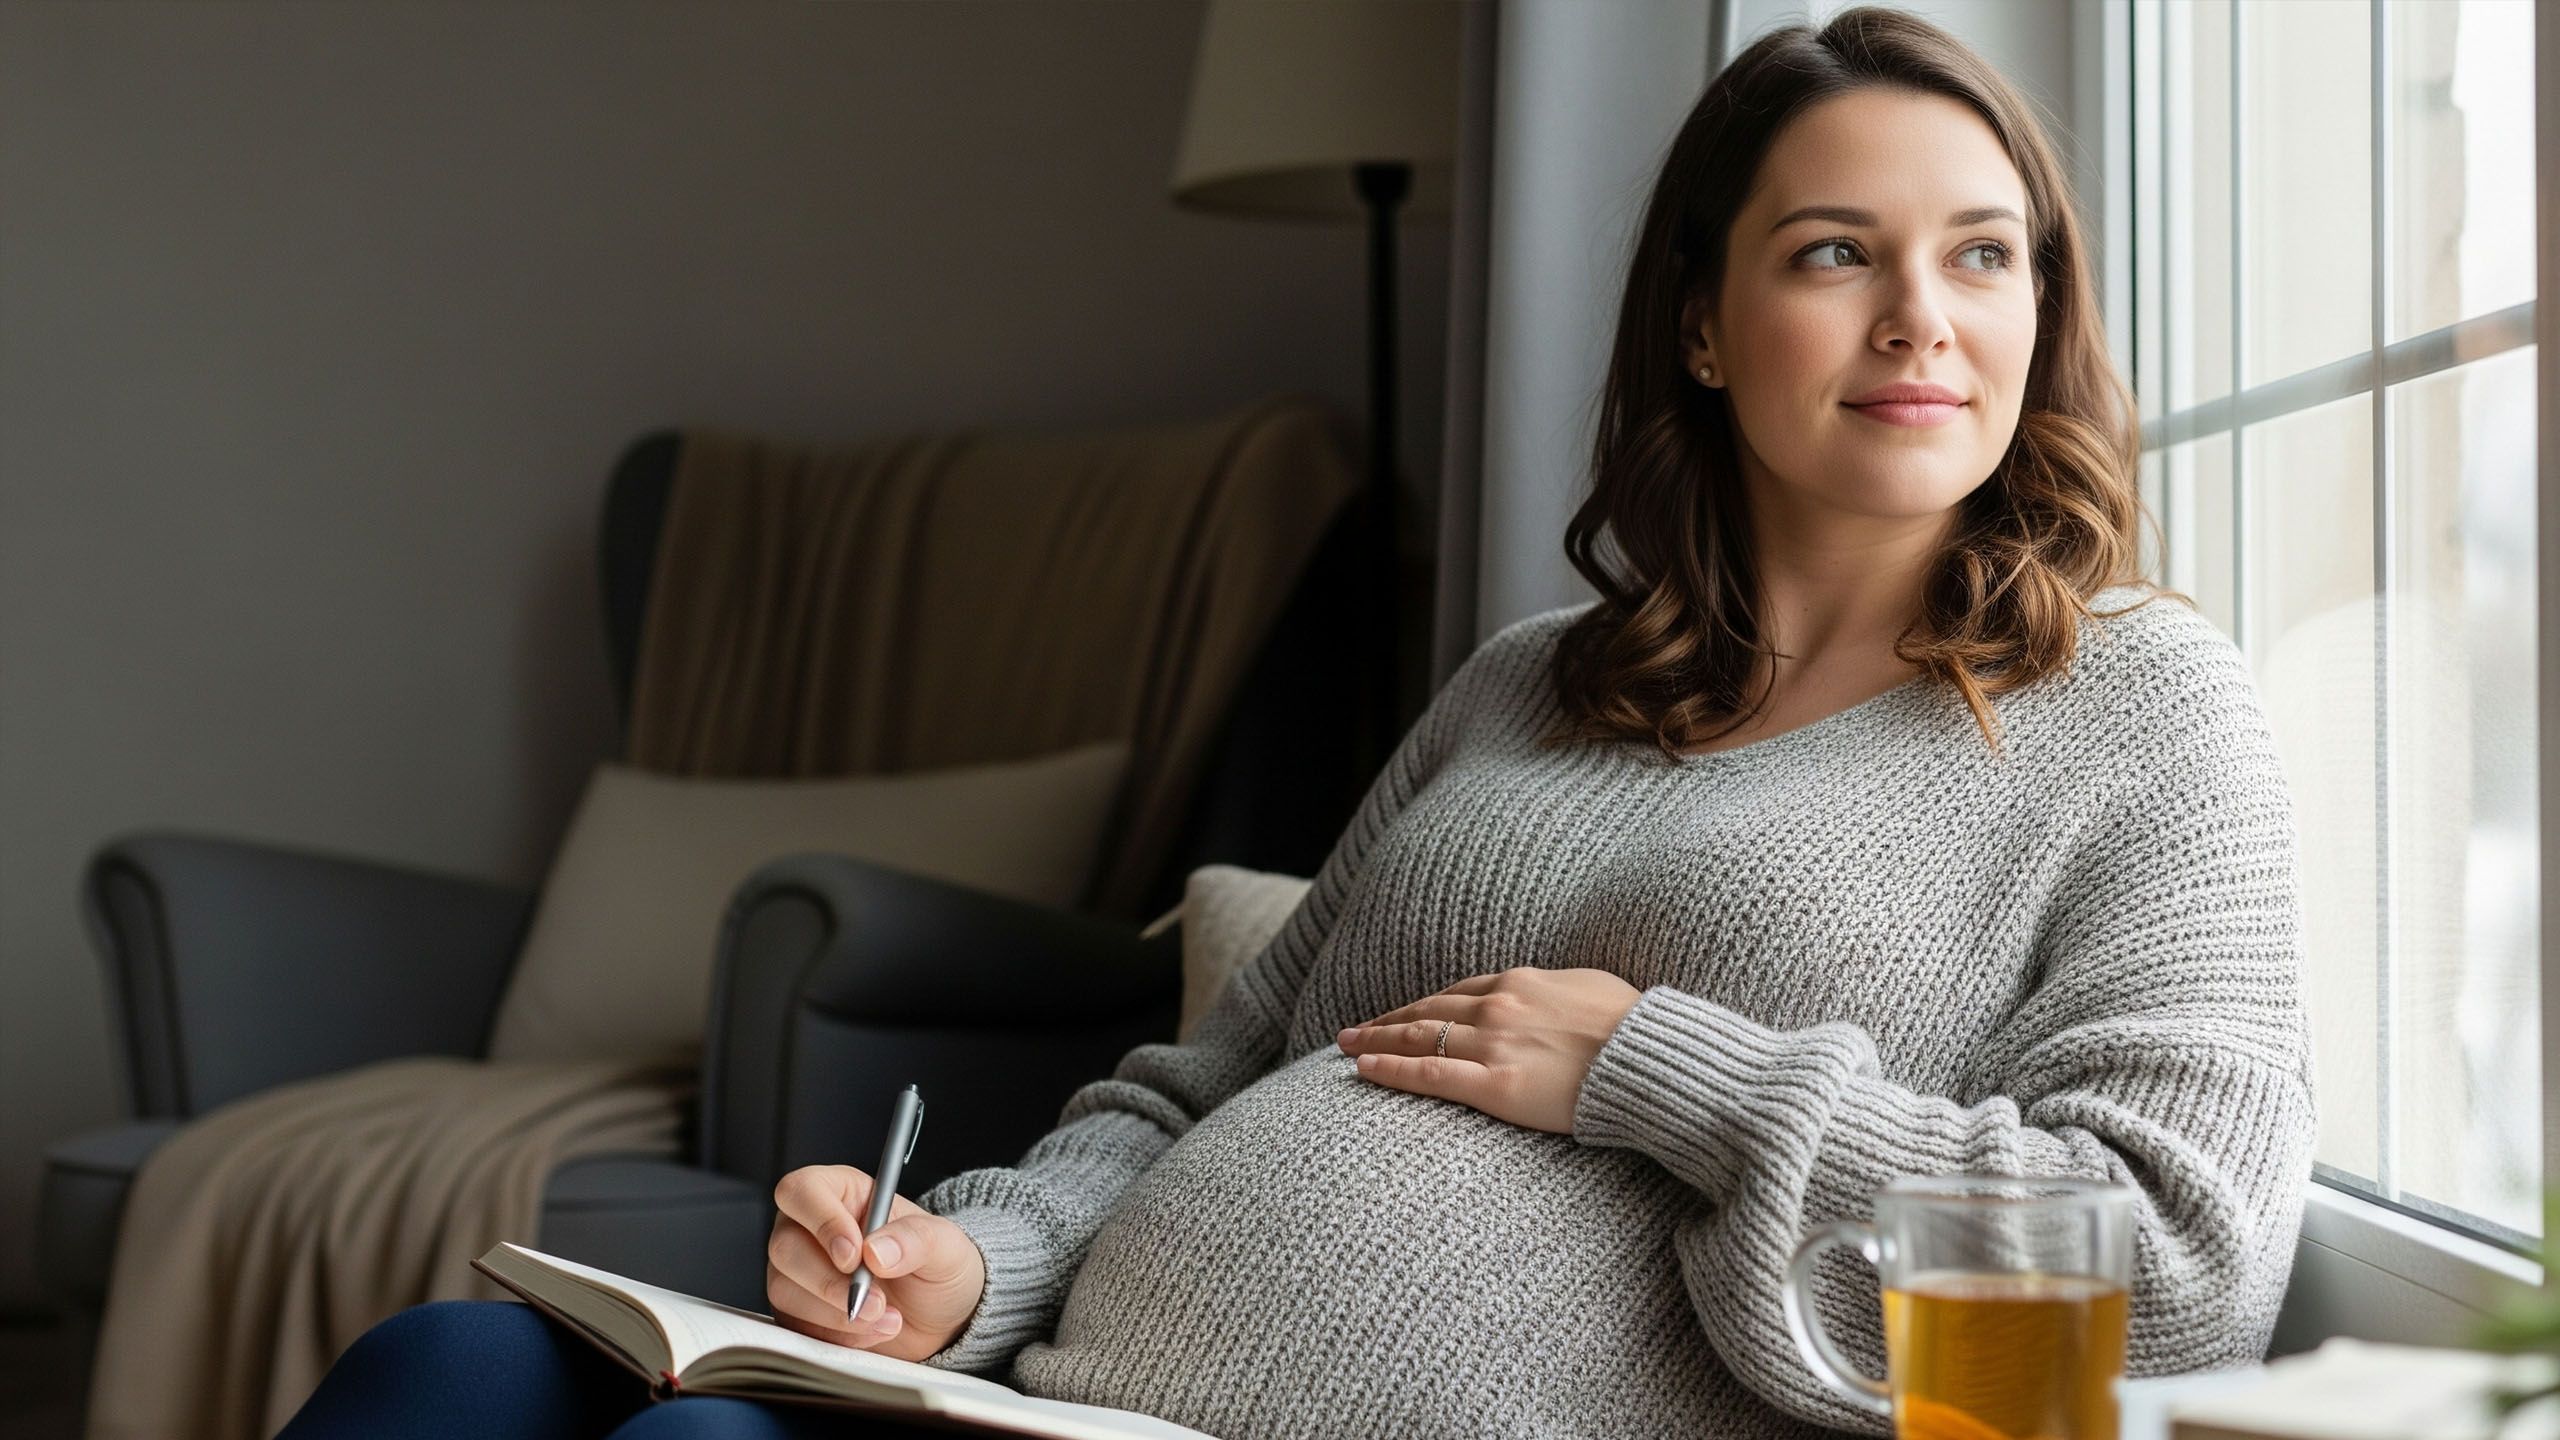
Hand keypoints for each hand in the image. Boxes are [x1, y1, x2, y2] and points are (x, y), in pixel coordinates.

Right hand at [767, 1164, 985, 1361]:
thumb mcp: (945, 1245)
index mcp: (843, 1193)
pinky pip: (796, 1326)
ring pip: (784, 1290)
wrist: (942, 1319)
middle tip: (876, 1301)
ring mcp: (799, 1272)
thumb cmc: (939, 1267)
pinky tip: (871, 1332)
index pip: (802, 1190)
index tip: (854, 1256)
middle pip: (785, 1246)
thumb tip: (875, 1251)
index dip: (821, 1221)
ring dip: (837, 1314)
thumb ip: (915, 1239)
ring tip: (887, 1318)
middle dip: (830, 1282)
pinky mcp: (798, 1312)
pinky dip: (836, 1336)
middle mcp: (810, 1228)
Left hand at [1336, 966, 1643, 1133]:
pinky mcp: (1496, 1084)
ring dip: (1376, 1041)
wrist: (1650, 1058)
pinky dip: (1392, 1071)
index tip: (1398, 1014)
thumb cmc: (1633, 1026)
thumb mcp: (1592, 988)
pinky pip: (1430, 1075)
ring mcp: (1494, 1044)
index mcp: (1520, 981)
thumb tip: (1549, 995)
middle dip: (1385, 1021)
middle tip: (1352, 1031)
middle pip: (1426, 1010)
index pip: (1455, 992)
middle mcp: (1498, 1006)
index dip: (1421, 1004)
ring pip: (1419, 1038)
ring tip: (1346, 1047)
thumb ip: (1557, 990)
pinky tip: (1365, 1071)